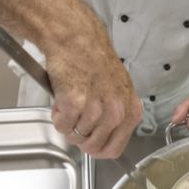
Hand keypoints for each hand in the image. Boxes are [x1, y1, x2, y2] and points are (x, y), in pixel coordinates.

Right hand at [45, 33, 141, 158]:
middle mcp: (116, 113)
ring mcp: (96, 109)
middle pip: (93, 147)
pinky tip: (62, 99)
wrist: (76, 39)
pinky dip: (57, 116)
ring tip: (70, 101)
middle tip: (76, 119)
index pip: (115, 149)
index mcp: (130, 112)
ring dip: (68, 123)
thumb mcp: (118, 91)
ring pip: (75, 137)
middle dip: (80, 137)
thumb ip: (116, 117)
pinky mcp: (75, 104)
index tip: (90, 142)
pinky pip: (62, 126)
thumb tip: (103, 139)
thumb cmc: (94, 61)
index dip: (98, 149)